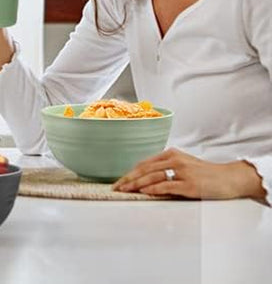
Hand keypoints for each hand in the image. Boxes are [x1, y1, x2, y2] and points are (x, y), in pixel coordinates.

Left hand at [113, 148, 265, 200]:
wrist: (229, 178)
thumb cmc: (206, 173)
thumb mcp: (184, 165)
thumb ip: (166, 168)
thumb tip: (145, 179)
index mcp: (171, 154)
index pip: (144, 164)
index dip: (130, 173)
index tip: (119, 181)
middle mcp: (175, 160)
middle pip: (145, 169)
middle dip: (128, 179)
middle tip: (116, 187)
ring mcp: (182, 172)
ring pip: (152, 176)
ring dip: (136, 184)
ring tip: (125, 190)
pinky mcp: (190, 184)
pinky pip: (167, 185)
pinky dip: (153, 189)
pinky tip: (143, 192)